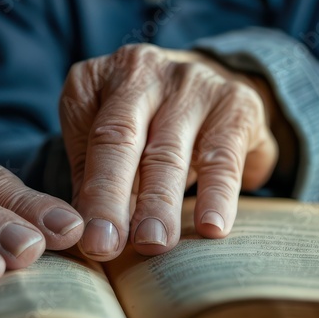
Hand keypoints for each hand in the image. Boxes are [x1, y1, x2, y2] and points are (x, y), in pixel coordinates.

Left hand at [60, 44, 279, 260]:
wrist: (213, 84)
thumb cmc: (145, 126)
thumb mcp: (108, 142)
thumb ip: (92, 180)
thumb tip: (83, 235)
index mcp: (96, 79)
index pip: (87, 138)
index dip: (88, 191)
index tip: (89, 239)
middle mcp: (140, 70)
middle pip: (120, 139)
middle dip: (111, 197)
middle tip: (106, 246)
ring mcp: (189, 81)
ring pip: (169, 151)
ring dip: (159, 203)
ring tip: (153, 243)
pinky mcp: (235, 101)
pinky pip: (222, 156)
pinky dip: (217, 195)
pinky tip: (212, 228)